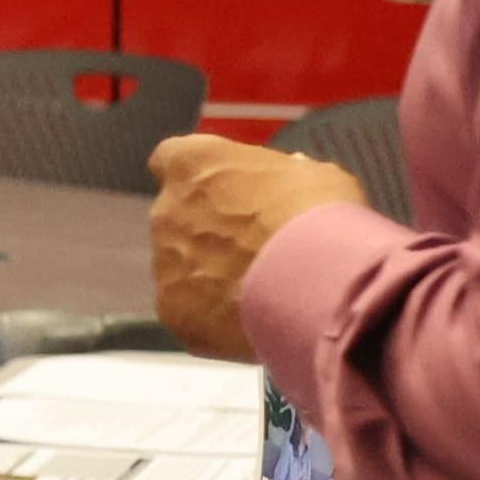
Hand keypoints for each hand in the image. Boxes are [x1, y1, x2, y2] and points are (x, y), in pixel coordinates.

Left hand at [146, 134, 369, 359]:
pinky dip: (211, 316)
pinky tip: (247, 320)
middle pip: (176, 218)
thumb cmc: (315, 214)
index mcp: (192, 165)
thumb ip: (280, 176)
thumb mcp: (311, 177)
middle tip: (249, 249)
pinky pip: (188, 311)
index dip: (198, 178)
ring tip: (256, 292)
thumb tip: (281, 182)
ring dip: (206, 275)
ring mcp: (164, 265)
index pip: (172, 159)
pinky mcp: (172, 311)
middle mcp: (165, 211)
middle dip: (204, 231)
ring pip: (179, 268)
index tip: (223, 192)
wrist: (315, 284)